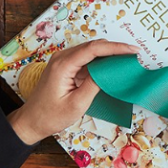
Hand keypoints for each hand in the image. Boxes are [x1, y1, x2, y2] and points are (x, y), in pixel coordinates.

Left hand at [6, 40, 139, 145]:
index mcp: (63, 65)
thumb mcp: (77, 104)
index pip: (94, 49)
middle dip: (116, 48)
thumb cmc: (52, 116)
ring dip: (109, 53)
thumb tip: (111, 69)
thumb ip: (95, 84)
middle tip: (135, 55)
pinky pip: (87, 58)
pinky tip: (113, 65)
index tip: (134, 50)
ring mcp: (63, 61)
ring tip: (128, 59)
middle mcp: (62, 58)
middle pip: (94, 46)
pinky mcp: (66, 66)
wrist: (31, 122)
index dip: (117, 47)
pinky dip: (101, 60)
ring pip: (92, 50)